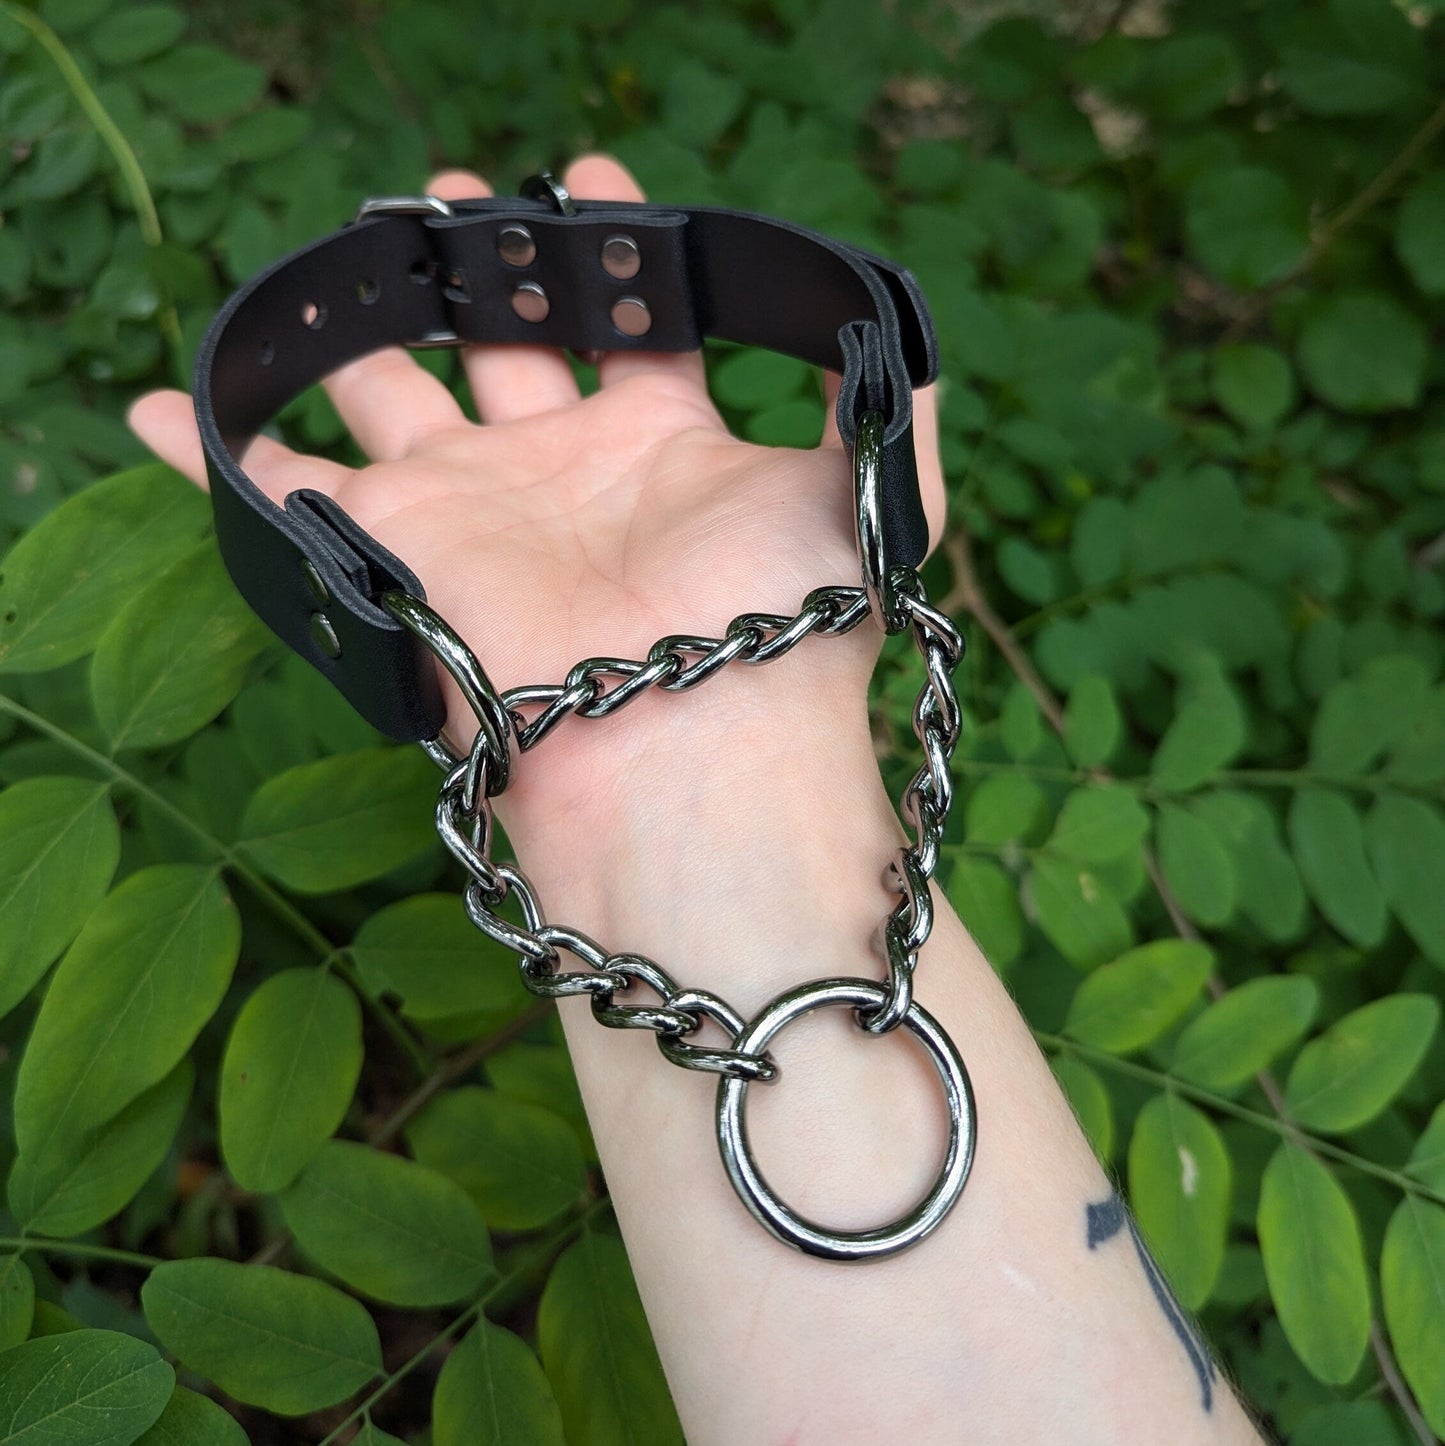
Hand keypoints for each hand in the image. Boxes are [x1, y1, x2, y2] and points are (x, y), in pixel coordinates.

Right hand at [128, 153, 945, 792]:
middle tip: (456, 192)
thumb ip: (886, 414)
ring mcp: (471, 506)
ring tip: (352, 253)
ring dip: (361, 329)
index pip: (628, 324)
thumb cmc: (780, 620)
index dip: (614, 252)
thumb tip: (901, 346)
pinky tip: (171, 403)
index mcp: (659, 443)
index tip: (594, 178)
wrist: (686, 741)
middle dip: (479, 266)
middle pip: (501, 345)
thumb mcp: (856, 495)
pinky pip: (282, 487)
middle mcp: (558, 469)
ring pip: (390, 395)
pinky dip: (219, 448)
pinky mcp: (392, 545)